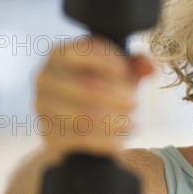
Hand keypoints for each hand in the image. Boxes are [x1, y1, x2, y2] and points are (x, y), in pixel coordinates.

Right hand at [35, 35, 153, 156]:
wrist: (78, 124)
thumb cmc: (103, 86)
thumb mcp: (121, 71)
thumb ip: (136, 64)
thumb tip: (150, 67)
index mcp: (61, 54)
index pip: (85, 52)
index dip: (111, 62)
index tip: (129, 74)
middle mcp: (46, 77)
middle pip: (89, 87)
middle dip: (120, 97)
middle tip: (136, 105)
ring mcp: (42, 106)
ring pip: (85, 115)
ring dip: (116, 121)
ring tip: (134, 124)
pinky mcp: (47, 133)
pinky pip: (81, 139)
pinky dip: (106, 141)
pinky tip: (121, 141)